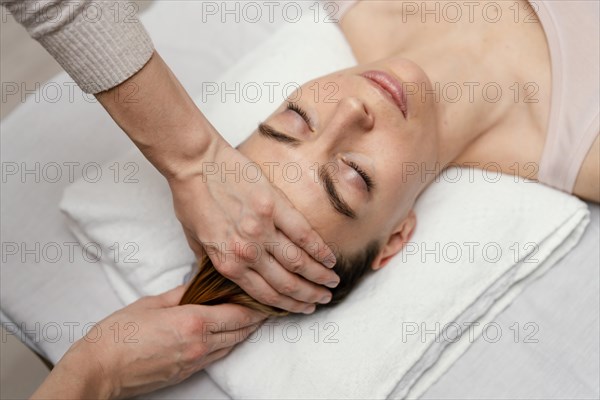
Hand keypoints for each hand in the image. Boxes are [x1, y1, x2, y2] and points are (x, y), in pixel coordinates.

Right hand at [31, 285, 264, 399]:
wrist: (100, 370)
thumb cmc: (119, 334)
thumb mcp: (152, 303)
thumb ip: (182, 293)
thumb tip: (199, 284)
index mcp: (193, 323)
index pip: (237, 315)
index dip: (255, 307)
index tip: (264, 298)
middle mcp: (200, 344)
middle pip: (239, 331)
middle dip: (255, 319)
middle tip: (264, 306)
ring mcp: (195, 362)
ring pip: (231, 345)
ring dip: (243, 332)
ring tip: (251, 318)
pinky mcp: (187, 373)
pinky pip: (216, 356)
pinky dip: (227, 343)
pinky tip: (227, 334)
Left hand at [168, 139, 339, 313]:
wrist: (194, 163)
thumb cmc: (191, 198)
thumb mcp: (194, 240)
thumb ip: (212, 261)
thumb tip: (227, 276)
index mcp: (227, 263)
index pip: (264, 294)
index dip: (288, 305)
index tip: (303, 308)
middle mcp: (247, 252)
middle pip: (286, 283)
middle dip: (308, 296)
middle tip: (323, 299)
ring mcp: (262, 229)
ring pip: (298, 262)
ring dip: (318, 276)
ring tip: (331, 282)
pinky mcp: (275, 206)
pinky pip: (303, 234)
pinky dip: (320, 249)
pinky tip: (330, 258)